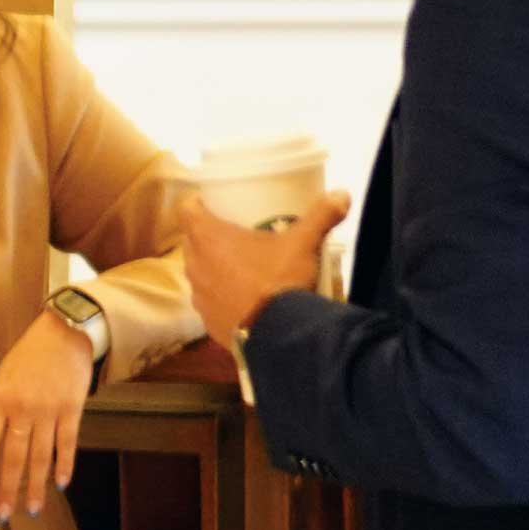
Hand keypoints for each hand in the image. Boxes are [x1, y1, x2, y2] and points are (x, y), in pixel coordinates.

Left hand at [0, 313, 94, 522]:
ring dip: (35, 485)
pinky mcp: (73, 409)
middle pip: (13, 456)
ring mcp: (49, 410)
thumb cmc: (28, 356)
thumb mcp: (2, 377)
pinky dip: (64, 464)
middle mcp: (23, 409)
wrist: (65, 333)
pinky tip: (61, 484)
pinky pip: (67, 443)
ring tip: (31, 510)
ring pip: (40, 456)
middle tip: (2, 515)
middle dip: (7, 488)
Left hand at [181, 193, 351, 345]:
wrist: (278, 336)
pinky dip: (220, 296)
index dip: (197, 203)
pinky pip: (209, 301)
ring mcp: (198, 296)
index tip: (213, 203)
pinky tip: (241, 299)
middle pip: (192, 240)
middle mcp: (194, 264)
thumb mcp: (304, 244)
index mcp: (207, 237)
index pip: (186, 209)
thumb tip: (342, 193)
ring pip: (199, 271)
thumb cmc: (282, 280)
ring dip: (213, 266)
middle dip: (208, 235)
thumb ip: (321, 216)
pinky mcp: (206, 321)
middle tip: (234, 233)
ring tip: (239, 266)